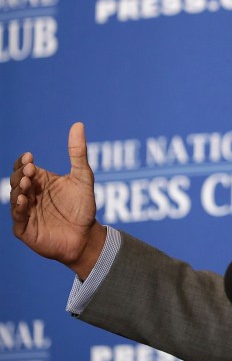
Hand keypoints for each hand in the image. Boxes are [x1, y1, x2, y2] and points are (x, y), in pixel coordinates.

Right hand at [10, 122, 105, 278]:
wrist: (87, 236)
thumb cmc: (83, 206)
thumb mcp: (83, 177)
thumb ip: (78, 153)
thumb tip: (78, 124)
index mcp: (40, 181)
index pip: (24, 167)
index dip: (24, 162)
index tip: (31, 157)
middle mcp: (30, 194)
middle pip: (17, 180)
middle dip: (21, 173)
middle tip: (30, 169)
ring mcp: (25, 211)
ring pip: (15, 197)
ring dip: (19, 188)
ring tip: (27, 181)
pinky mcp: (25, 228)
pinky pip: (17, 217)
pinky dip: (18, 208)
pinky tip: (23, 200)